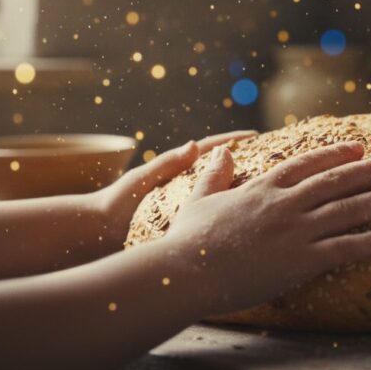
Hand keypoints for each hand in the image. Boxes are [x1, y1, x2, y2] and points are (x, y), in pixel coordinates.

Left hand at [91, 130, 257, 243]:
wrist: (96, 235)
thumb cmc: (115, 204)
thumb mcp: (141, 181)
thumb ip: (167, 163)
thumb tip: (193, 144)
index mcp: (176, 170)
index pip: (210, 150)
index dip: (233, 141)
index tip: (257, 134)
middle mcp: (185, 187)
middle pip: (222, 171)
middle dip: (246, 162)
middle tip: (274, 159)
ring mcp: (186, 206)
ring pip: (221, 195)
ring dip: (242, 189)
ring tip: (270, 190)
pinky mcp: (185, 225)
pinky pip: (213, 216)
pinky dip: (230, 214)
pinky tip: (249, 221)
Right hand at [166, 141, 370, 314]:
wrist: (187, 272)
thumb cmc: (188, 240)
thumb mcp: (199, 199)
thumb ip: (215, 174)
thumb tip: (221, 151)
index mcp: (263, 187)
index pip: (308, 164)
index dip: (336, 154)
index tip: (359, 148)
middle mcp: (286, 203)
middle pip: (337, 181)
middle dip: (370, 171)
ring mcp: (297, 230)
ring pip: (348, 210)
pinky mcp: (302, 259)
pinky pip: (346, 248)